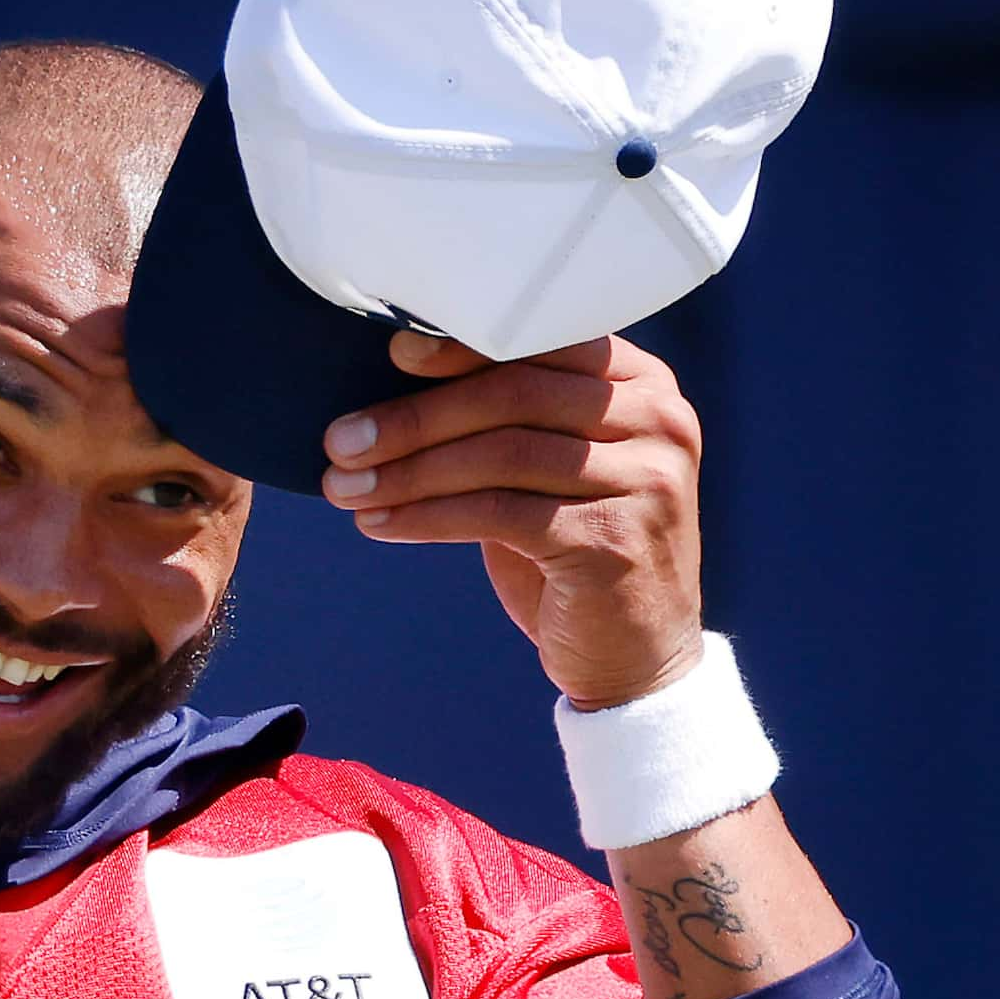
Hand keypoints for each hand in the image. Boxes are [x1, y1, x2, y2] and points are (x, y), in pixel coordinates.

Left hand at [319, 329, 704, 710]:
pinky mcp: (611, 540)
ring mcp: (643, 480)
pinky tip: (381, 522)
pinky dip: (427, 516)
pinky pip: (497, 512)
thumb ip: (509, 419)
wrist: (636, 654)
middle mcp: (657, 421)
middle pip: (513, 396)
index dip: (463, 346)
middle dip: (415, 418)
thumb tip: (397, 379)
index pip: (543, 344)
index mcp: (643, 385)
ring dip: (408, 472)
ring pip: (499, 455)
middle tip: (341, 439)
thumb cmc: (577, 550)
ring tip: (346, 487)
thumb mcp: (552, 469)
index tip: (392, 355)